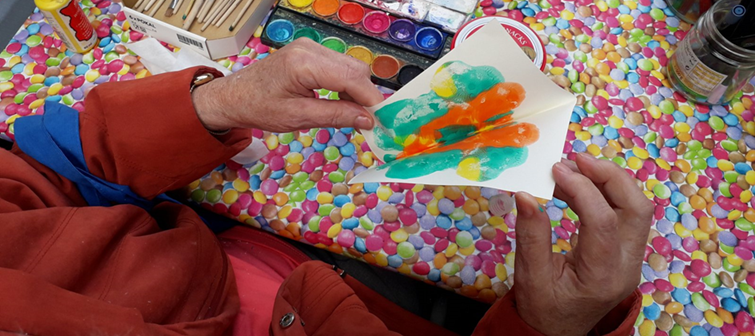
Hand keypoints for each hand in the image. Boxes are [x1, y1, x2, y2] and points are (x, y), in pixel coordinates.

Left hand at [191, 38, 383, 131]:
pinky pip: (339, 66)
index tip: (382, 120)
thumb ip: (336, 116)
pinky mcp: (310, 52)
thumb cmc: (259, 108)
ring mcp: (310, 47)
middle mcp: (310, 49)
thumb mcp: (299, 118)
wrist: (235, 96)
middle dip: (366, 95)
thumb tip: (367, 120)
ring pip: (350, 66)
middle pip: (355, 69)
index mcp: (305, 64)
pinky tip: (341, 102)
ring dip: (357, 91)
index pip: (352, 78)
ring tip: (353, 115)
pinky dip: (345, 84)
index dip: (371, 100)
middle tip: (369, 121)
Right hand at [513, 153, 652, 335]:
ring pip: (636, 208)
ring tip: (572, 168)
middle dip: (609, 176)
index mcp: (603, 276)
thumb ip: (530, 235)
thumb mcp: (529, 276)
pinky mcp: (626, 252)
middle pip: (636, 208)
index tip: (555, 170)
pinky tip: (575, 186)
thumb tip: (525, 194)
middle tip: (576, 159)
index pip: (602, 221)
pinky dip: (604, 193)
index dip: (580, 189)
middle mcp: (626, 266)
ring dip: (608, 181)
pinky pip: (625, 214)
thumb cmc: (542, 308)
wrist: (557, 332)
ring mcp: (631, 259)